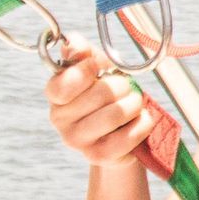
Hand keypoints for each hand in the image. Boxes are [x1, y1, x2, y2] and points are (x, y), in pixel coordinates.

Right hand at [45, 39, 155, 166]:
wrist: (116, 132)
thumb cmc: (103, 95)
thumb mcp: (92, 68)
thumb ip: (81, 52)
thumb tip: (73, 43)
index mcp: (55, 95)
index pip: (66, 81)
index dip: (92, 67)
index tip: (105, 64)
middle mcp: (60, 119)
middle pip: (101, 94)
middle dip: (123, 85)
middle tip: (128, 86)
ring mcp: (77, 141)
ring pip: (117, 113)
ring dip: (135, 103)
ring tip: (135, 102)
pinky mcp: (99, 156)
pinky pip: (130, 135)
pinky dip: (143, 123)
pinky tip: (142, 119)